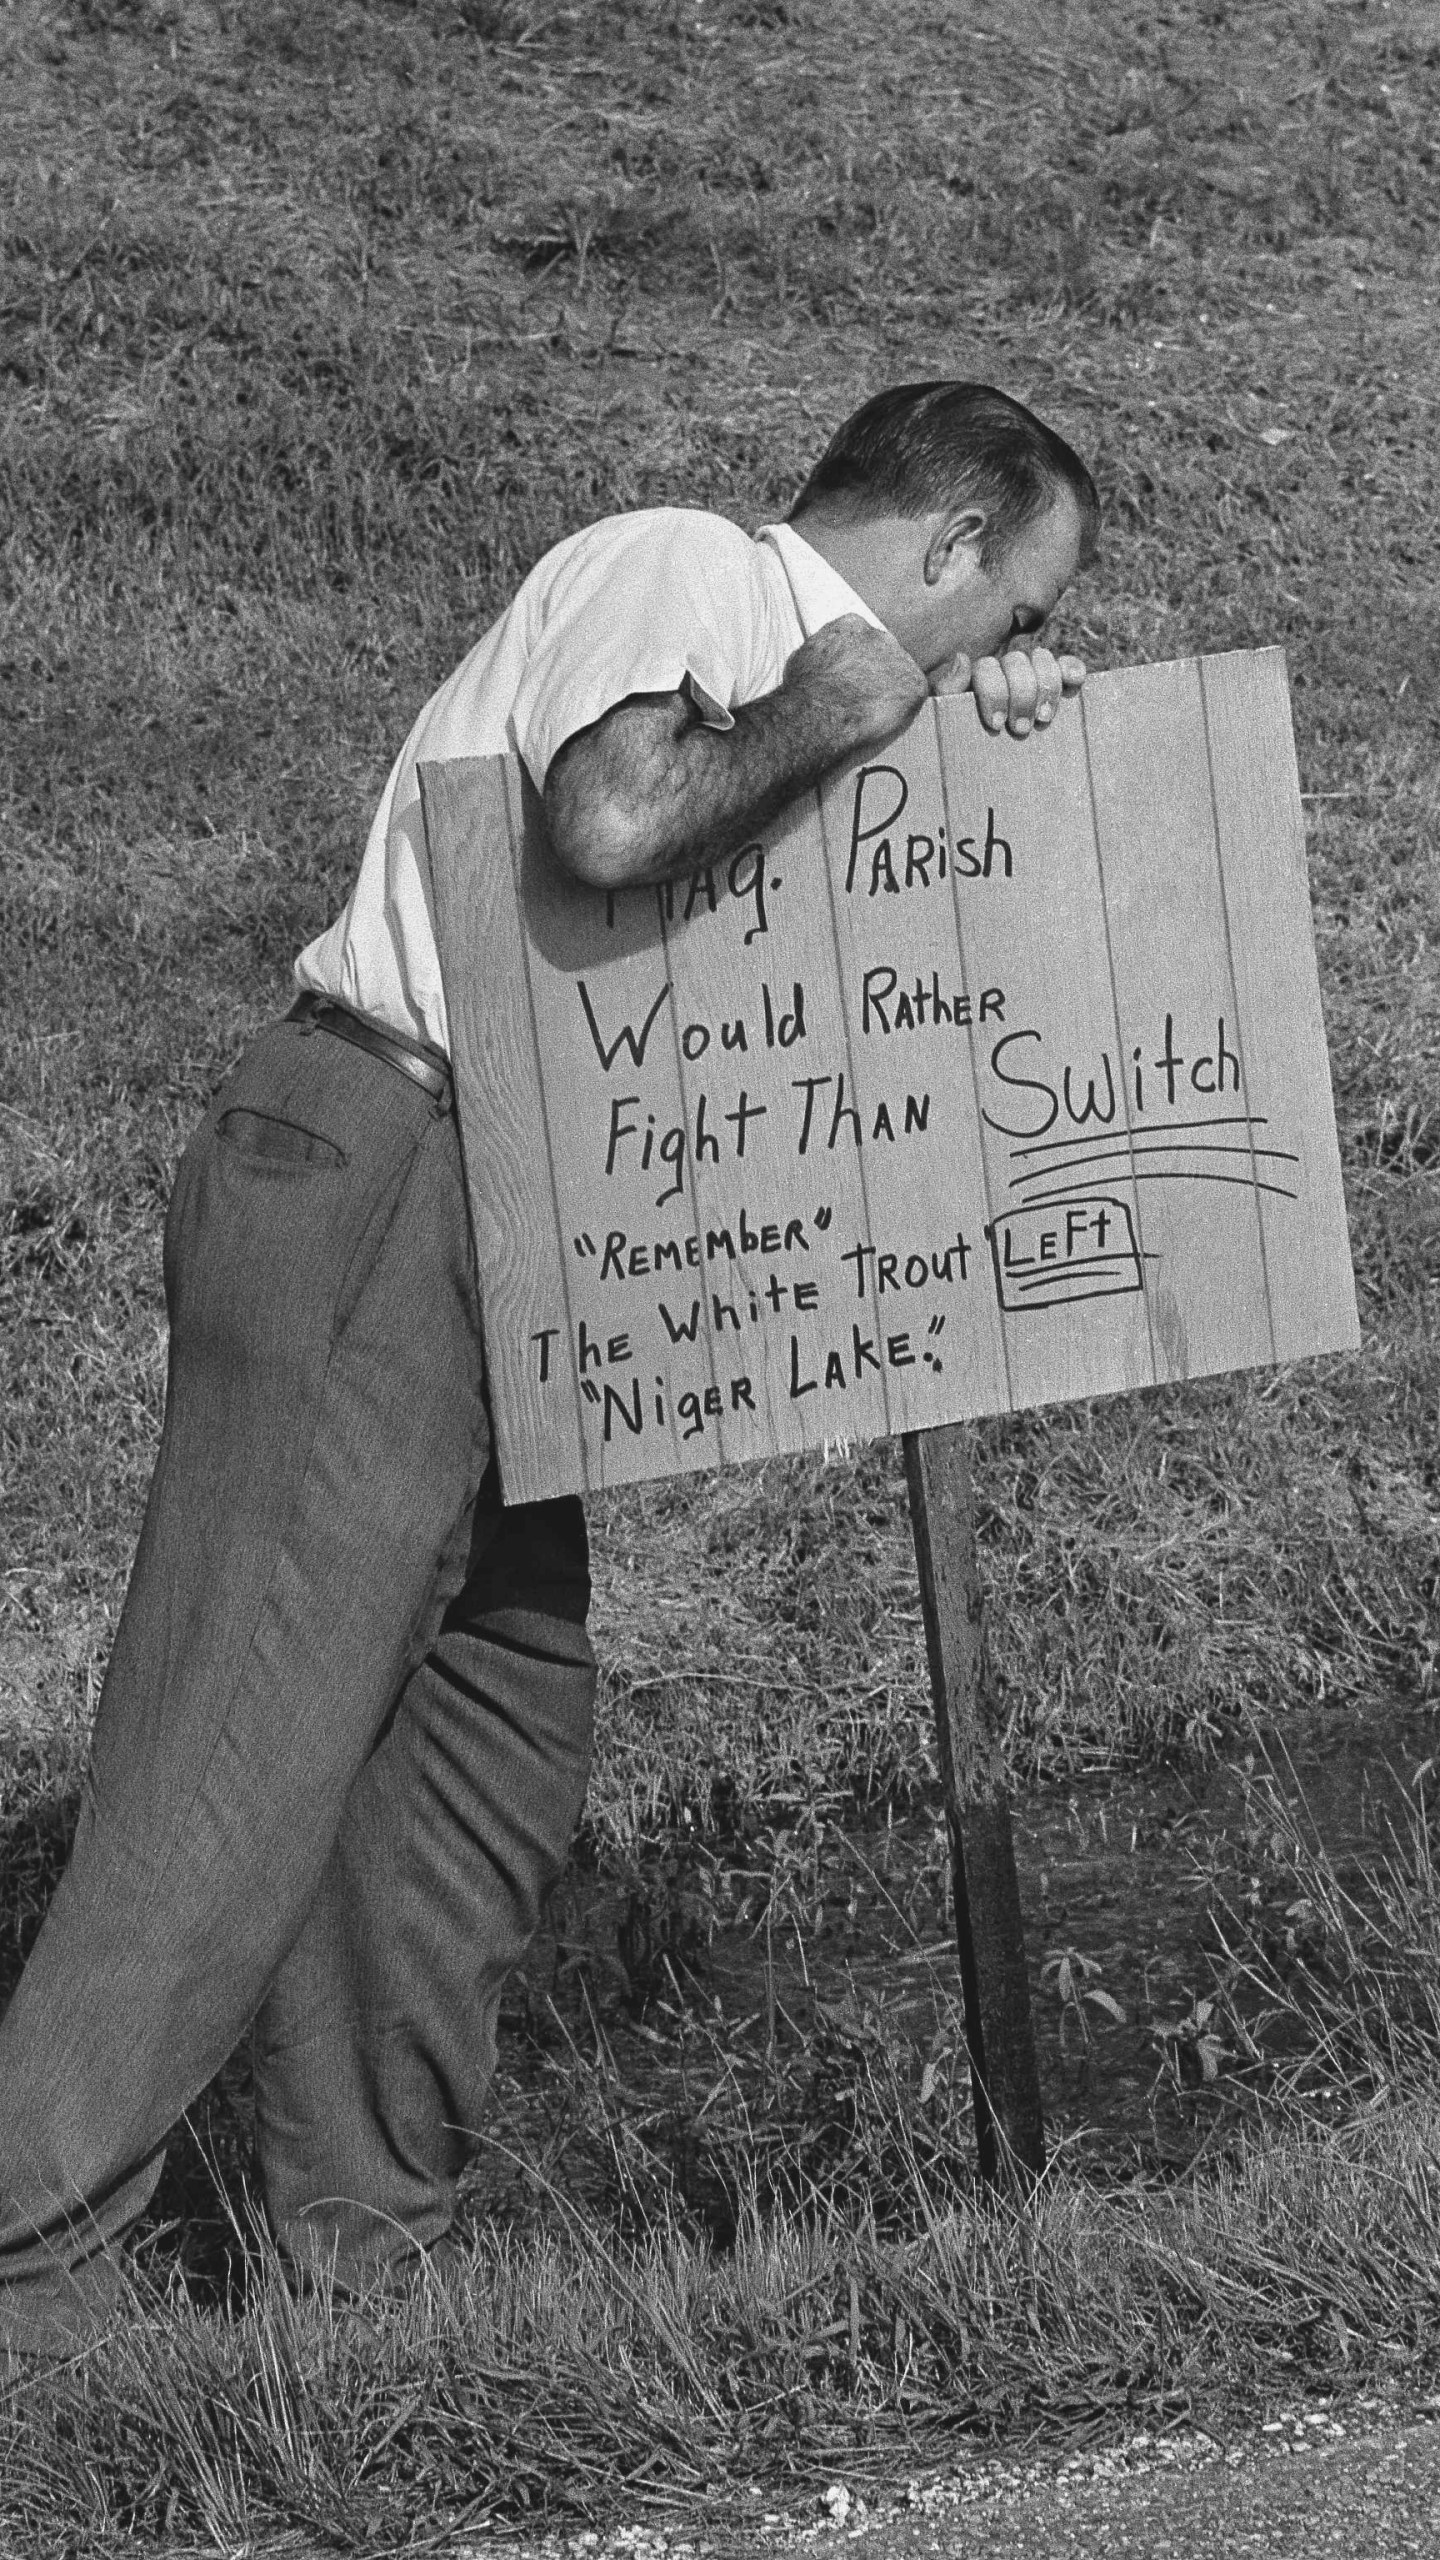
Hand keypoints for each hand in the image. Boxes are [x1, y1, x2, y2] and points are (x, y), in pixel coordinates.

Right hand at [781, 614, 929, 750]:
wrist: (820, 713)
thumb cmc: (804, 692)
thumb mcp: (805, 658)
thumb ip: (823, 654)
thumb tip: (824, 663)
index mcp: (852, 626)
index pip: (862, 638)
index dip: (857, 661)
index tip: (851, 677)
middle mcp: (880, 635)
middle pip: (884, 654)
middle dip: (876, 673)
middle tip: (863, 698)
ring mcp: (900, 658)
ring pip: (901, 675)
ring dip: (891, 692)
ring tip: (871, 713)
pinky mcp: (914, 685)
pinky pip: (914, 697)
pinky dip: (904, 710)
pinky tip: (884, 720)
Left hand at [933, 645, 1085, 736]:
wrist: (995, 781)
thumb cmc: (969, 748)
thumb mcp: (952, 724)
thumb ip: (949, 692)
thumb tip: (962, 657)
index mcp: (979, 680)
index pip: (987, 667)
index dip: (993, 692)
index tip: (996, 725)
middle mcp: (1006, 672)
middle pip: (1016, 662)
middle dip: (1021, 695)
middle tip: (1020, 729)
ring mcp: (1033, 676)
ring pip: (1042, 658)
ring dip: (1046, 685)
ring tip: (1043, 718)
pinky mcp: (1058, 684)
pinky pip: (1067, 665)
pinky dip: (1072, 668)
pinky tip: (1075, 682)